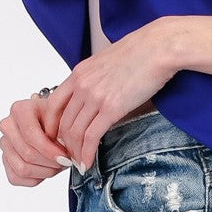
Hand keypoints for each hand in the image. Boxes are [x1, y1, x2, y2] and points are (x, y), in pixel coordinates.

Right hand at [0, 95, 72, 186]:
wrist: (53, 123)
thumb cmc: (58, 119)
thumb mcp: (64, 118)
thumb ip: (61, 132)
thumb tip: (61, 155)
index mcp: (20, 109)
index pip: (31, 135)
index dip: (49, 150)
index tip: (65, 157)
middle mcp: (7, 125)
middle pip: (27, 153)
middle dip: (50, 162)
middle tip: (65, 162)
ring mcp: (4, 143)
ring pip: (21, 168)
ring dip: (44, 172)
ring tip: (58, 166)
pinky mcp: (5, 159)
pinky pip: (16, 177)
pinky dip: (35, 178)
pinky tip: (47, 169)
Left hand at [43, 19, 173, 172]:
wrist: (159, 47)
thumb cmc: (141, 51)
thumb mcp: (108, 61)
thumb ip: (96, 78)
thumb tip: (97, 94)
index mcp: (80, 72)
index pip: (53, 104)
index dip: (51, 125)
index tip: (56, 137)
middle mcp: (82, 84)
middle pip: (62, 122)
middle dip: (63, 144)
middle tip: (68, 156)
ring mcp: (95, 96)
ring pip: (74, 133)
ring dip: (75, 152)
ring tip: (78, 164)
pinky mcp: (111, 108)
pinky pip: (91, 137)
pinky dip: (86, 154)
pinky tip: (87, 163)